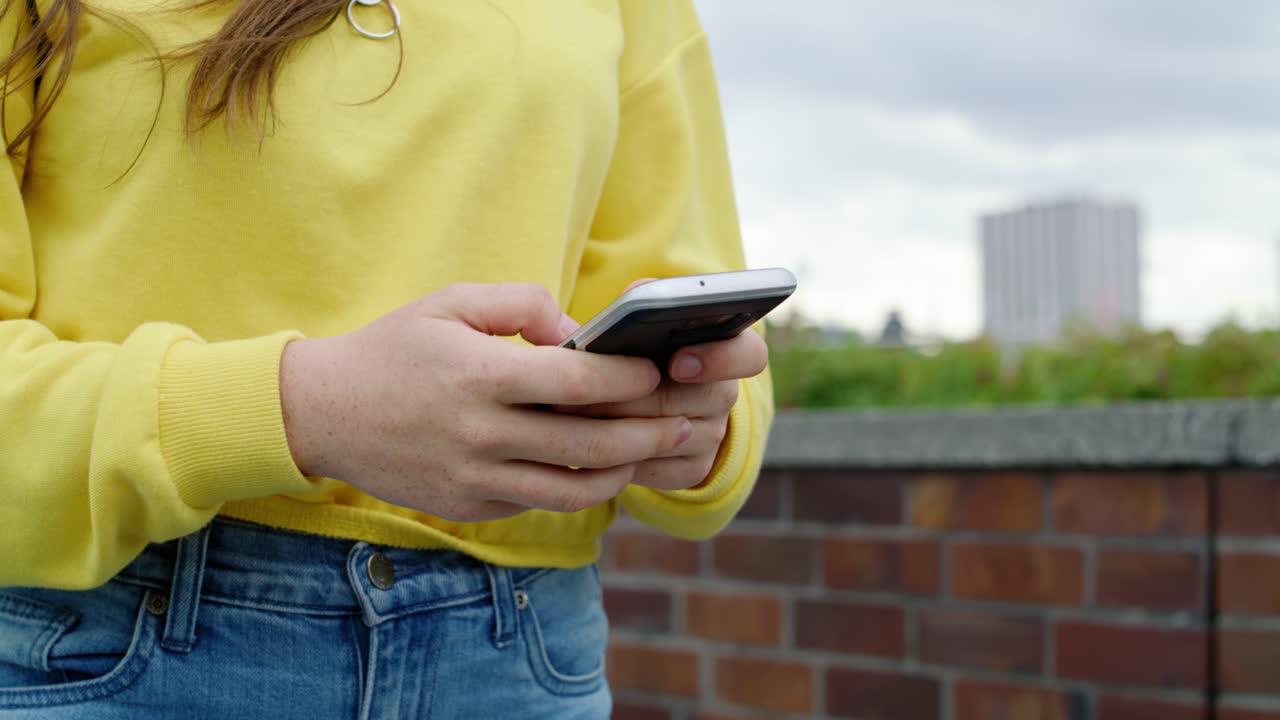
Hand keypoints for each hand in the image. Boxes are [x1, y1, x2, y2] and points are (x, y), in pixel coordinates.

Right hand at [278, 283, 692, 521]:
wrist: (321, 413)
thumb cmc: (392, 348)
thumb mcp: (449, 302)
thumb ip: (519, 305)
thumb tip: (576, 332)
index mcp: (483, 375)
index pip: (580, 384)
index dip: (629, 380)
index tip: (656, 370)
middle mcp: (483, 433)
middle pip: (590, 444)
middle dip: (647, 434)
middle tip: (681, 422)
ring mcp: (475, 477)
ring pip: (571, 490)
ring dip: (621, 474)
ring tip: (647, 455)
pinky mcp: (468, 505)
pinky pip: (535, 504)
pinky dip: (573, 489)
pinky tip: (595, 471)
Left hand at [554, 280, 768, 491]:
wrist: (635, 392)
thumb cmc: (635, 343)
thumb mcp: (642, 314)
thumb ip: (643, 298)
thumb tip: (631, 302)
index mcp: (728, 348)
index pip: (750, 355)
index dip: (719, 360)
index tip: (676, 363)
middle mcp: (726, 393)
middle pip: (700, 400)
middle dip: (642, 396)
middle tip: (590, 393)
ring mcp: (713, 434)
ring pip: (675, 437)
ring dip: (624, 427)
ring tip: (577, 415)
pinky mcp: (694, 467)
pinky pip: (663, 470)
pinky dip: (626, 460)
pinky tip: (592, 445)